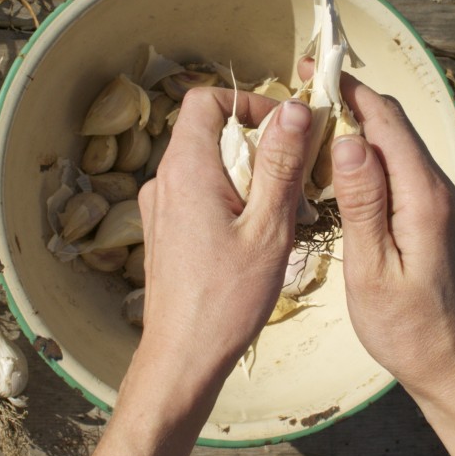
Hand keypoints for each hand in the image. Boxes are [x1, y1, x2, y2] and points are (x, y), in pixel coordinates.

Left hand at [65, 88, 311, 455]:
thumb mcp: (268, 227)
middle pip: (212, 132)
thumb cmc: (226, 299)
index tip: (285, 129)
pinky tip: (256, 236)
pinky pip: (200, 194)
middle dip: (258, 144)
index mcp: (186, 169)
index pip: (207, 99)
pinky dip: (231, 199)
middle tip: (294, 177)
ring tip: (281, 213)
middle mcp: (164, 181)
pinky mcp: (165, 230)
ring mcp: (160, 207)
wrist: (182, 356)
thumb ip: (280, 163)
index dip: (248, 102)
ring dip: (248, 175)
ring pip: (209, 165)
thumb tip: (293, 109)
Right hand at [297, 59, 454, 401]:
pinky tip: (331, 166)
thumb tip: (348, 139)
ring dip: (353, 126)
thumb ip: (363, 203)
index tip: (310, 67)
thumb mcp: (373, 268)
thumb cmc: (406, 326)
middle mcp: (434, 187)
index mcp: (422, 194)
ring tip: (306, 123)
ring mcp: (432, 199)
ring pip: (391, 143)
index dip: (348, 88)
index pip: (386, 120)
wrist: (447, 363)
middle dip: (348, 99)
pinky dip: (361, 154)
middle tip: (298, 92)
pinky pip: (392, 167)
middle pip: (391, 123)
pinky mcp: (425, 213)